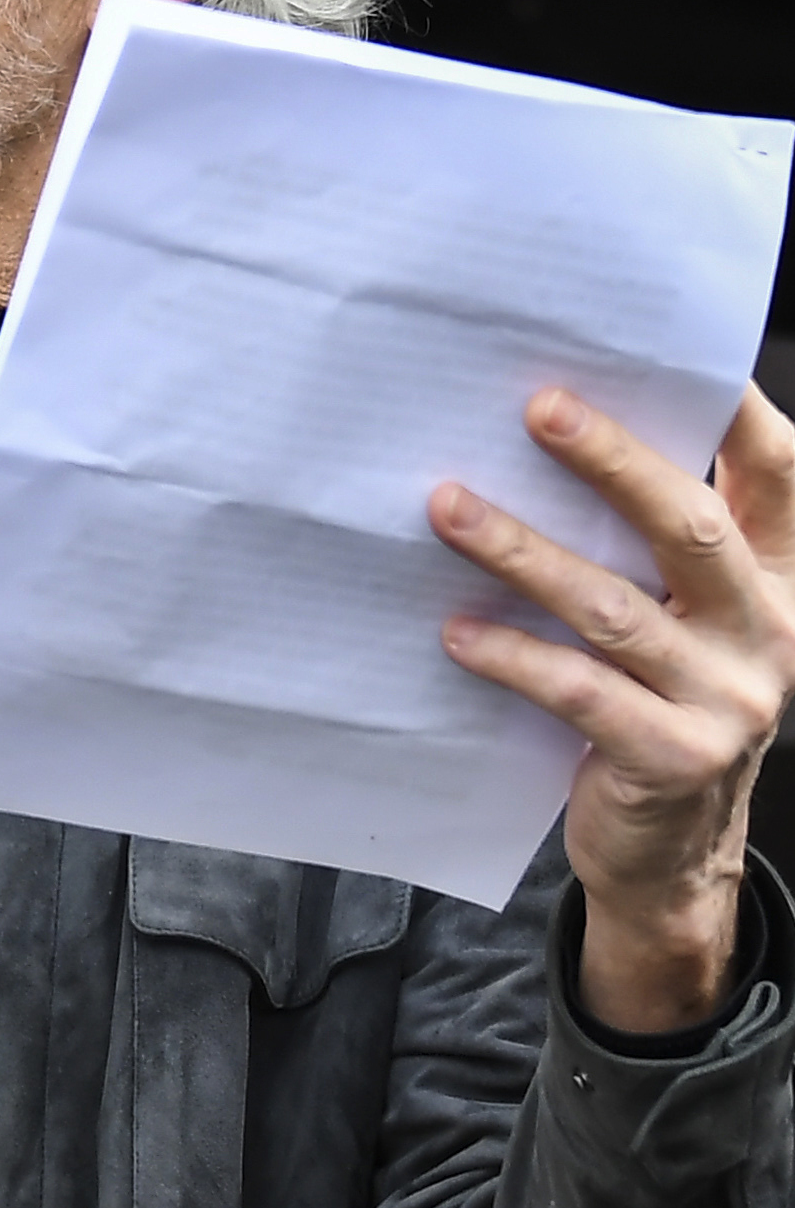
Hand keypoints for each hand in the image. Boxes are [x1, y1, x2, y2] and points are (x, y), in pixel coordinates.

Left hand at [433, 384, 794, 1031]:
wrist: (669, 849)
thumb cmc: (660, 700)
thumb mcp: (686, 620)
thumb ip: (657, 544)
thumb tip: (561, 431)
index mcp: (783, 581)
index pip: (780, 478)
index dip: (740, 417)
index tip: (683, 358)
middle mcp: (771, 631)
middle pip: (690, 527)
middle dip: (613, 461)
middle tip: (537, 407)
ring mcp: (728, 699)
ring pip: (615, 608)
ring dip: (522, 551)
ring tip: (446, 507)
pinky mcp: (672, 757)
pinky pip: (580, 693)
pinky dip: (513, 656)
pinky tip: (455, 629)